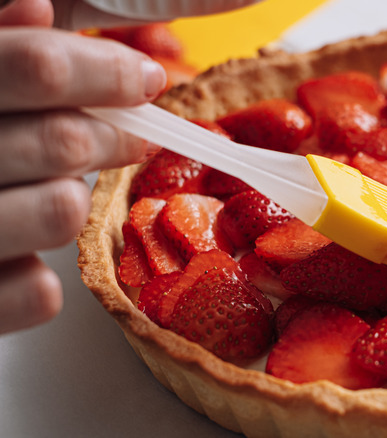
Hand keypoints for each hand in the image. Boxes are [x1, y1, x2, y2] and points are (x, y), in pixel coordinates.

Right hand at [0, 0, 164, 333]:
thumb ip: (3, 51)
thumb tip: (36, 11)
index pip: (38, 68)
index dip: (106, 72)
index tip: (146, 79)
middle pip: (65, 142)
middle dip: (111, 137)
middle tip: (128, 137)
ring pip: (63, 211)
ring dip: (69, 200)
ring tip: (48, 193)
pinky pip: (38, 294)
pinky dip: (40, 279)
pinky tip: (15, 259)